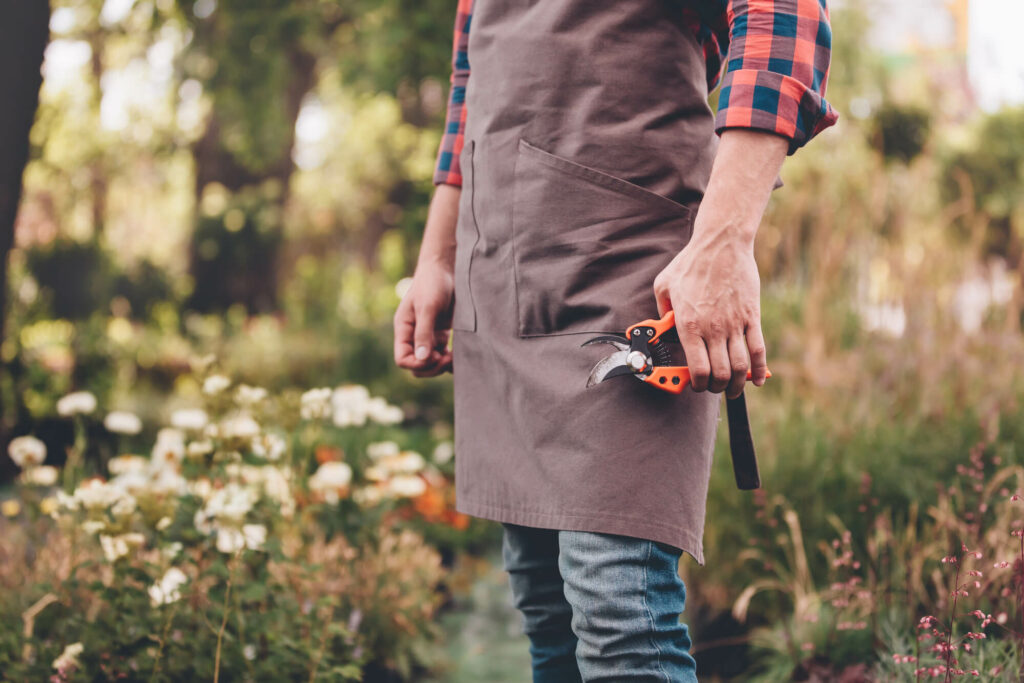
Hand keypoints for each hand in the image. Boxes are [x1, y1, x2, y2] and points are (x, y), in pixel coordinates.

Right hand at [394, 263, 454, 376]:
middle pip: (417, 366)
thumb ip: (424, 333)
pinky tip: (460, 354)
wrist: (447, 268)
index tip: (435, 356)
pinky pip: (444, 355)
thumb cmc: (433, 283)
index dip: (418, 364)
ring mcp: (428, 336)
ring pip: (431, 363)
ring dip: (442, 365)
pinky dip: (451, 359)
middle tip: (447, 357)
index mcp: (404, 330)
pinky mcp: (442, 334)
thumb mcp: (428, 307)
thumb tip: (422, 358)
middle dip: (432, 367)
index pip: (403, 360)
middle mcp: (414, 336)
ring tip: (454, 356)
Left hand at [652, 129, 784, 397]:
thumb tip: (663, 327)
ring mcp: (735, 324)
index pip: (697, 369)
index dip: (697, 384)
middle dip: (717, 388)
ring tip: (734, 389)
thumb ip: (662, 311)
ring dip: (738, 384)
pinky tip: (756, 379)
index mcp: (689, 324)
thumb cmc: (691, 263)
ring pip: (741, 366)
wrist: (721, 244)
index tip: (695, 385)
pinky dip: (759, 369)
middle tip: (714, 388)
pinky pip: (758, 349)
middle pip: (721, 373)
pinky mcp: (752, 316)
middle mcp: (713, 328)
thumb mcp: (664, 285)